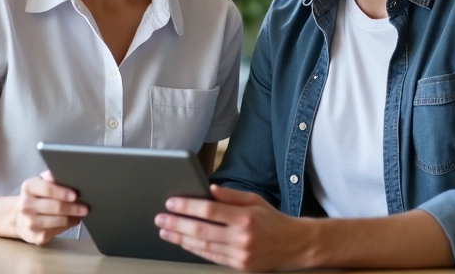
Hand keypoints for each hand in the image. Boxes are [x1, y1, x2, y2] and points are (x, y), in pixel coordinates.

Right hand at [14, 170, 87, 244]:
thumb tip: (68, 174)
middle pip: (55, 207)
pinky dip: (67, 226)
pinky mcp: (35, 237)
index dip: (62, 192)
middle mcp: (26, 205)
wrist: (19, 218)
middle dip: (73, 207)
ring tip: (81, 214)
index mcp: (28, 187)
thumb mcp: (41, 182)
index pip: (47, 189)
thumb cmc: (37, 196)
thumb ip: (52, 177)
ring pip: (57, 221)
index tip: (76, 195)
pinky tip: (73, 221)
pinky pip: (55, 232)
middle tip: (86, 208)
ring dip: (72, 218)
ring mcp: (29, 223)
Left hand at [155, 184, 314, 270]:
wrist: (294, 245)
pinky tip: (183, 243)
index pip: (209, 210)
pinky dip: (194, 250)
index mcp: (245, 217)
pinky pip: (211, 257)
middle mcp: (241, 237)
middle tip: (161, 218)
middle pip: (201, 230)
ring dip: (180, 239)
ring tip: (165, 231)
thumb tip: (210, 189)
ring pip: (202, 247)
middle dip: (177, 224)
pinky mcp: (238, 266)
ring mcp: (239, 254)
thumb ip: (231, 195)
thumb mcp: (254, 199)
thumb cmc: (272, 219)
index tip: (172, 203)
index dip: (187, 206)